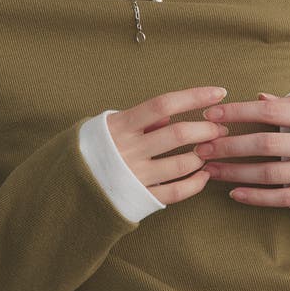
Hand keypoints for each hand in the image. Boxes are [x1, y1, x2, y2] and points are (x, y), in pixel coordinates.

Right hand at [105, 86, 230, 205]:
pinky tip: (203, 175)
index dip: (194, 96)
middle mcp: (129, 149)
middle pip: (178, 134)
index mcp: (121, 125)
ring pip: (181, 164)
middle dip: (206, 129)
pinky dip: (195, 184)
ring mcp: (135, 175)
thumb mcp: (110, 125)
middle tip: (220, 127)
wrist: (68, 185)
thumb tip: (172, 114)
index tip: (218, 92)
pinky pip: (176, 192)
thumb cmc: (95, 148)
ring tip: (209, 151)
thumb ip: (141, 120)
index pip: (163, 104)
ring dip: (203, 156)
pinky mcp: (140, 197)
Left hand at [194, 92, 289, 206]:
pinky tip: (233, 193)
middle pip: (265, 144)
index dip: (238, 113)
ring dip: (235, 172)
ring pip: (269, 173)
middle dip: (229, 146)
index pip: (269, 113)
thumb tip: (258, 98)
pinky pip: (282, 197)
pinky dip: (257, 197)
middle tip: (201, 147)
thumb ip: (287, 105)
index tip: (210, 115)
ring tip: (209, 170)